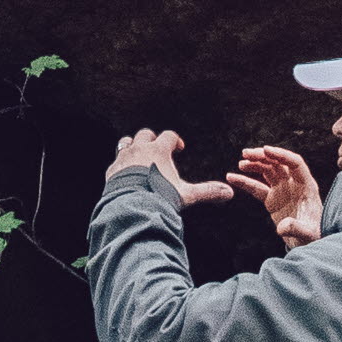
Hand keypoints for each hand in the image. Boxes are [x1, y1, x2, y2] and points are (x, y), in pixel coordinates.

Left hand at [106, 128, 233, 209]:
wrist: (131, 207)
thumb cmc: (160, 198)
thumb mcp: (186, 195)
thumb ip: (206, 191)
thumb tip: (229, 192)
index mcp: (159, 150)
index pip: (168, 135)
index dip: (175, 140)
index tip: (179, 149)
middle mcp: (140, 149)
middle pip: (145, 134)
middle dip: (152, 139)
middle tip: (158, 150)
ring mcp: (124, 158)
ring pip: (126, 143)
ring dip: (133, 147)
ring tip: (139, 157)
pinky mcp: (112, 170)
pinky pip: (116, 161)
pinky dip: (121, 165)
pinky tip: (126, 174)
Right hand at [230, 143, 323, 248]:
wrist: (308, 244)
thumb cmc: (313, 237)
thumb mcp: (307, 234)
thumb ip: (296, 228)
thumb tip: (282, 226)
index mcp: (307, 186)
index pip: (295, 163)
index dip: (281, 155)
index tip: (265, 150)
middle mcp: (294, 184)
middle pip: (278, 163)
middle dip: (262, 156)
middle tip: (246, 154)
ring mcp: (283, 190)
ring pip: (267, 171)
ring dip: (254, 164)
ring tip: (240, 164)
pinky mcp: (272, 199)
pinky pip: (257, 187)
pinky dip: (245, 182)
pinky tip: (232, 177)